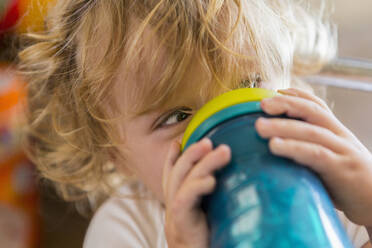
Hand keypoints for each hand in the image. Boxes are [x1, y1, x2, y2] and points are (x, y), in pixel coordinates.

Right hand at [162, 138, 230, 247]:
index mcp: (178, 206)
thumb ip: (212, 204)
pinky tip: (212, 180)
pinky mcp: (180, 227)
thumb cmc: (210, 244)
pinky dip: (197, 186)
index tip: (177, 142)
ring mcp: (174, 218)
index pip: (171, 177)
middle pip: (177, 174)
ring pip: (182, 182)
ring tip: (223, 151)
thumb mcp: (210, 220)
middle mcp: (172, 209)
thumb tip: (229, 185)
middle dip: (191, 154)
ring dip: (201, 163)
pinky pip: (183, 201)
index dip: (172, 158)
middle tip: (209, 141)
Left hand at [255, 87, 371, 226]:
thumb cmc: (348, 183)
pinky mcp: (341, 169)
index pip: (318, 106)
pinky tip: (275, 146)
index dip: (299, 95)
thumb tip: (276, 147)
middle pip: (313, 112)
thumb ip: (309, 152)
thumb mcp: (330, 162)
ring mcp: (342, 151)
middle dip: (287, 104)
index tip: (276, 91)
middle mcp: (340, 137)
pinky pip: (315, 154)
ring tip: (259, 126)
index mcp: (337, 133)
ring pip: (311, 131)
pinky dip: (293, 147)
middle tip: (262, 104)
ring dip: (283, 126)